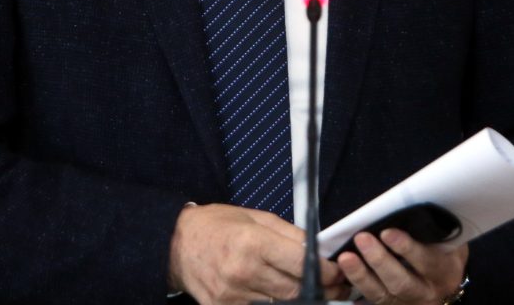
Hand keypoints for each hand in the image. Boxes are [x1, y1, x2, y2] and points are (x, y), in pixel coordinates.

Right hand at [169, 204, 348, 304]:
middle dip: (321, 291)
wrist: (176, 244)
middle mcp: (243, 272)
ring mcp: (232, 296)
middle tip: (335, 287)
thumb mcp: (255, 218)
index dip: (327, 272)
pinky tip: (281, 297)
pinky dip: (273, 304)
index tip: (337, 272)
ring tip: (313, 293)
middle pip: (296, 291)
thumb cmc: (216, 226)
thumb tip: (320, 249)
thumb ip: (289, 235)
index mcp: (252, 243)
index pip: (302, 264)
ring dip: (301, 300)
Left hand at [337, 229, 468, 304]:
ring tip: (345, 258)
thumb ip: (436, 230)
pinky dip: (356, 291)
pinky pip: (371, 301)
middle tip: (362, 239)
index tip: (387, 232)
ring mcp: (406, 303)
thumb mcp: (449, 241)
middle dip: (379, 261)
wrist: (446, 284)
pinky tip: (342, 278)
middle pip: (401, 282)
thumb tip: (411, 209)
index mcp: (443, 272)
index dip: (407, 248)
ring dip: (361, 276)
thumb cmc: (444, 252)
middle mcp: (426, 292)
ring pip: (381, 295)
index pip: (426, 261)